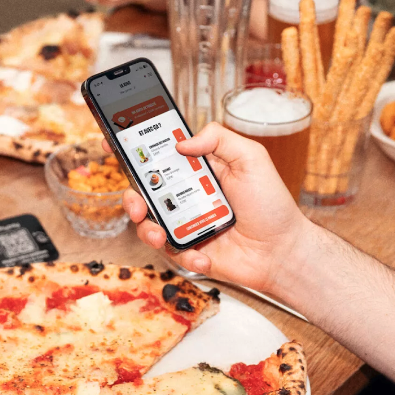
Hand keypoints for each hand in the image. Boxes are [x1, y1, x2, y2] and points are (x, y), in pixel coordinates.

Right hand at [111, 123, 313, 294]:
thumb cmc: (271, 204)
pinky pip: (170, 252)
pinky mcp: (187, 250)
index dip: (133, 148)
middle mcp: (185, 195)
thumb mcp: (252, 158)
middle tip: (137, 202)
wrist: (283, 251)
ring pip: (148, 223)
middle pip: (144, 191)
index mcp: (196, 169)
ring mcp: (184, 223)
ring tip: (159, 233)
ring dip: (147, 229)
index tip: (111, 141)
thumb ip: (219, 138)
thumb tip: (183, 142)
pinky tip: (204, 255)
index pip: (159, 155)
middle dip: (132, 196)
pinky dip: (185, 255)